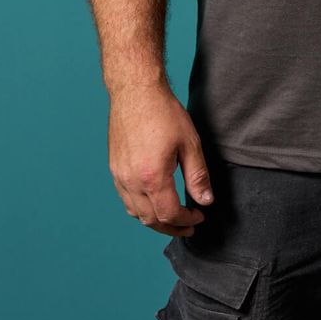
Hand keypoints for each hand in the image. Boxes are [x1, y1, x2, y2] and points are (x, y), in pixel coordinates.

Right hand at [108, 82, 213, 236]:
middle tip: (189, 226)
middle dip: (172, 227)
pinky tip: (154, 202)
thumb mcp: (190, 143)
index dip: (186, 220)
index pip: (170, 214)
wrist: (136, 92)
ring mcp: (119, 176)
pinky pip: (126, 199)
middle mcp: (131, 181)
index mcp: (152, 177)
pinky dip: (141, 208)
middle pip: (150, 219)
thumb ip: (198, 175)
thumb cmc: (164, 113)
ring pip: (135, 213)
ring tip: (173, 219)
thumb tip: (206, 200)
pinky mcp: (114, 169)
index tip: (199, 216)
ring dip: (155, 221)